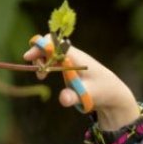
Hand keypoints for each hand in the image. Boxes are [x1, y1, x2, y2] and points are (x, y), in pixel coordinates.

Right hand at [23, 37, 140, 130]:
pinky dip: (46, 63)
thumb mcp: (88, 96)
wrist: (114, 93)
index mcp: (76, 56)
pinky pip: (54, 58)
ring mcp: (71, 59)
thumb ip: (75, 97)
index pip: (53, 43)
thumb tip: (63, 100)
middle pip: (49, 44)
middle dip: (38, 53)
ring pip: (50, 51)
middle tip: (38, 72)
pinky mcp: (71, 66)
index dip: (39, 47)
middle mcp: (73, 54)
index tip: (28, 58)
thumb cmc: (103, 92)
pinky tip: (44, 73)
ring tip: (41, 75)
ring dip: (41, 59)